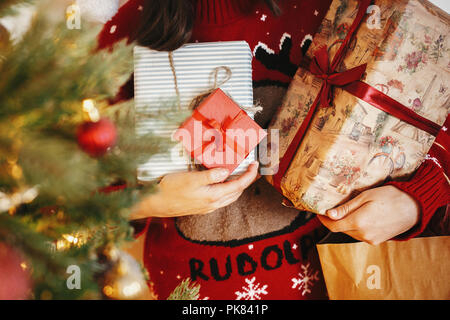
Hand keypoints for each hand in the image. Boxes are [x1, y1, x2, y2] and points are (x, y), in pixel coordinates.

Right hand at [130, 162, 259, 218]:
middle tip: (250, 169)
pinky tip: (221, 183)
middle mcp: (212, 204)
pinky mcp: (200, 207)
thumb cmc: (169, 190)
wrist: (154, 204)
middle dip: (246, 181)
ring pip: (229, 197)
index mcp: (213, 196)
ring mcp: (206, 207)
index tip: (255, 166)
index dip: (249, 176)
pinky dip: (226, 190)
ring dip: (237, 186)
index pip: (238, 186)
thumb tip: (226, 172)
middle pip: (236, 192)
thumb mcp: (190, 179)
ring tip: (239, 174)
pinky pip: (220, 199)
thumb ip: (210, 175)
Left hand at [317, 185, 419, 244]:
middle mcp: (364, 234)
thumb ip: (346, 208)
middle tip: (332, 208)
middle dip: (334, 220)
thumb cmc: (390, 196)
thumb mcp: (366, 197)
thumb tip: (329, 214)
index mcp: (359, 222)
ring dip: (346, 224)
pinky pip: (361, 235)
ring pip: (351, 233)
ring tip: (348, 211)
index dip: (323, 220)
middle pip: (341, 230)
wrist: (415, 207)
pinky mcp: (378, 241)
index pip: (333, 226)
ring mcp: (372, 239)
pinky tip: (361, 217)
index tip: (318, 212)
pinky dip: (356, 227)